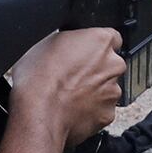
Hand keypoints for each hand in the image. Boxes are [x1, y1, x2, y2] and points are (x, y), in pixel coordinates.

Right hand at [11, 26, 124, 144]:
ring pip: (107, 89)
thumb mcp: (48, 42)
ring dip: (93, 91)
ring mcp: (113, 91)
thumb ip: (71, 41)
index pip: (111, 38)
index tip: (85, 54)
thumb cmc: (38, 78)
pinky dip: (90, 111)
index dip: (95, 47)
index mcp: (101, 41)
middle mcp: (113, 65)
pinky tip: (71, 110)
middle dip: (96, 70)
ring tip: (68, 96)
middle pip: (111, 65)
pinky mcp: (107, 114)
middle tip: (72, 77)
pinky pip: (101, 110)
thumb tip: (72, 45)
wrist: (38, 113)